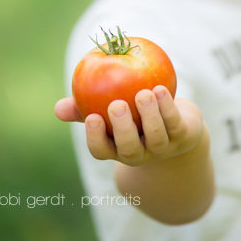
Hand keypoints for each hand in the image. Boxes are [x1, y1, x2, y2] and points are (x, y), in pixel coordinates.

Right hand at [54, 86, 204, 166]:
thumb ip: (84, 107)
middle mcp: (139, 152)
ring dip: (149, 114)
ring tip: (143, 93)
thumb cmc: (135, 114)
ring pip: (155, 136)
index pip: (102, 151)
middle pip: (129, 149)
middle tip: (117, 105)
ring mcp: (162, 147)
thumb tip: (58, 108)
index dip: (96, 138)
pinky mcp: (183, 136)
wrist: (178, 125)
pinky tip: (160, 88)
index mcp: (117, 147)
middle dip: (122, 128)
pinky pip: (175, 122)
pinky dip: (168, 107)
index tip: (91, 117)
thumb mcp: (109, 111)